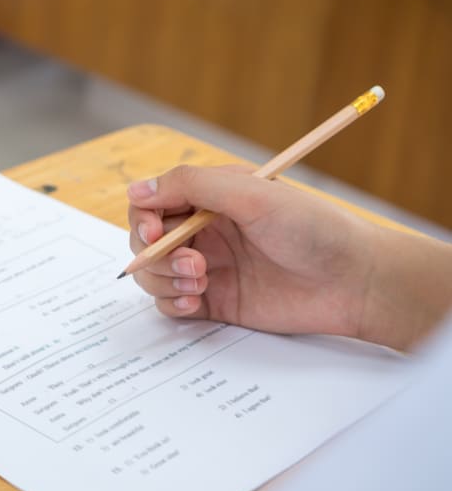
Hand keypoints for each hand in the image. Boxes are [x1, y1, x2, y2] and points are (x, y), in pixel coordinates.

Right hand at [126, 165, 451, 349]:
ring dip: (164, 280)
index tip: (154, 233)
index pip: (153, 203)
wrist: (354, 281)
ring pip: (154, 274)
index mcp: (210, 198)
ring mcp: (208, 267)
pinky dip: (172, 304)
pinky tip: (197, 301)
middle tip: (191, 263)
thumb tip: (135, 190)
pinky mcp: (215, 302)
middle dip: (156, 254)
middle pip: (146, 241)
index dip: (144, 218)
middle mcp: (204, 231)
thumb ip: (190, 186)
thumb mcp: (251, 193)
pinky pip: (171, 304)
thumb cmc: (313, 229)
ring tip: (199, 282)